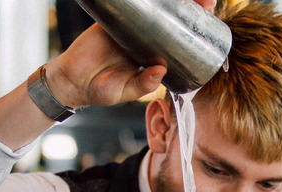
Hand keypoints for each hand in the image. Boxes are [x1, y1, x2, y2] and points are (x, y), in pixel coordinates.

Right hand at [48, 0, 217, 107]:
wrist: (72, 81)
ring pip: (155, 9)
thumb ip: (143, 84)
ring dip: (172, 1)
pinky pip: (129, 5)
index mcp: (152, 56)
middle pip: (170, 20)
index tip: (209, 23)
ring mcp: (130, 28)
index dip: (192, 31)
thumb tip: (160, 70)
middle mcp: (144, 39)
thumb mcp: (125, 92)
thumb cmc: (100, 90)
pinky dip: (140, 1)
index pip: (177, 41)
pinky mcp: (113, 20)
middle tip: (207, 2)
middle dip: (189, 8)